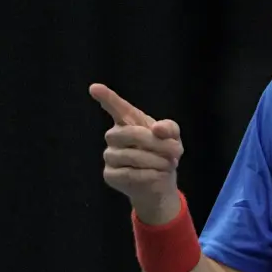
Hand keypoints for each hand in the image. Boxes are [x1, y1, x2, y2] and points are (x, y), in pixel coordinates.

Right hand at [89, 83, 184, 223]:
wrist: (160, 183)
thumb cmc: (164, 154)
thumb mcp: (173, 138)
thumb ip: (169, 128)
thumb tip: (156, 129)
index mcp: (128, 121)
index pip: (116, 107)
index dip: (106, 97)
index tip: (94, 88)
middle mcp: (114, 136)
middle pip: (130, 134)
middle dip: (156, 143)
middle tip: (177, 151)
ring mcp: (109, 156)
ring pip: (130, 156)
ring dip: (156, 161)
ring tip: (169, 164)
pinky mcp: (110, 175)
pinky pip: (128, 173)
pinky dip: (148, 175)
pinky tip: (157, 175)